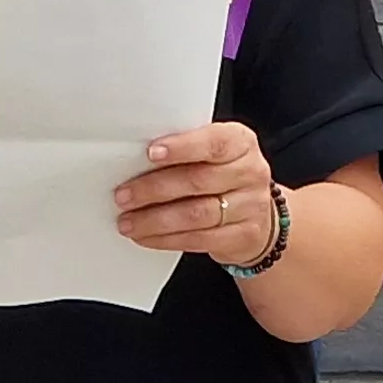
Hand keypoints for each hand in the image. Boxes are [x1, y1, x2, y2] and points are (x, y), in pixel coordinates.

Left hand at [115, 121, 277, 261]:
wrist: (258, 217)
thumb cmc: (225, 177)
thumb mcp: (215, 154)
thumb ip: (186, 150)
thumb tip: (136, 158)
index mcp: (240, 143)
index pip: (213, 143)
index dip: (181, 147)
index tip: (150, 153)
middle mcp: (250, 173)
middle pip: (198, 180)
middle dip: (154, 189)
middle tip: (124, 195)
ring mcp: (250, 207)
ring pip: (196, 214)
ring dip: (155, 220)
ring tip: (128, 221)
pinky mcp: (242, 236)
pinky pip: (198, 239)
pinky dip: (166, 239)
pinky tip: (146, 236)